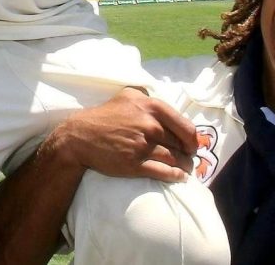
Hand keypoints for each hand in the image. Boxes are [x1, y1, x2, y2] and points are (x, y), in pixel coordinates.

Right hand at [48, 87, 197, 182]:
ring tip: (187, 169)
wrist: (81, 136)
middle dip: (188, 153)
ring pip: (175, 160)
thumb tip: (169, 112)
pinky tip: (179, 177)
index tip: (192, 144)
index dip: (192, 138)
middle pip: (181, 144)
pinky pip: (164, 173)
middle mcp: (149, 125)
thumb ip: (149, 99)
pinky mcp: (136, 164)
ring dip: (184, 166)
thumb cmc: (106, 115)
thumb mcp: (128, 96)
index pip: (185, 126)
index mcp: (151, 106)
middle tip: (190, 158)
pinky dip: (175, 177)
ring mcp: (143, 146)